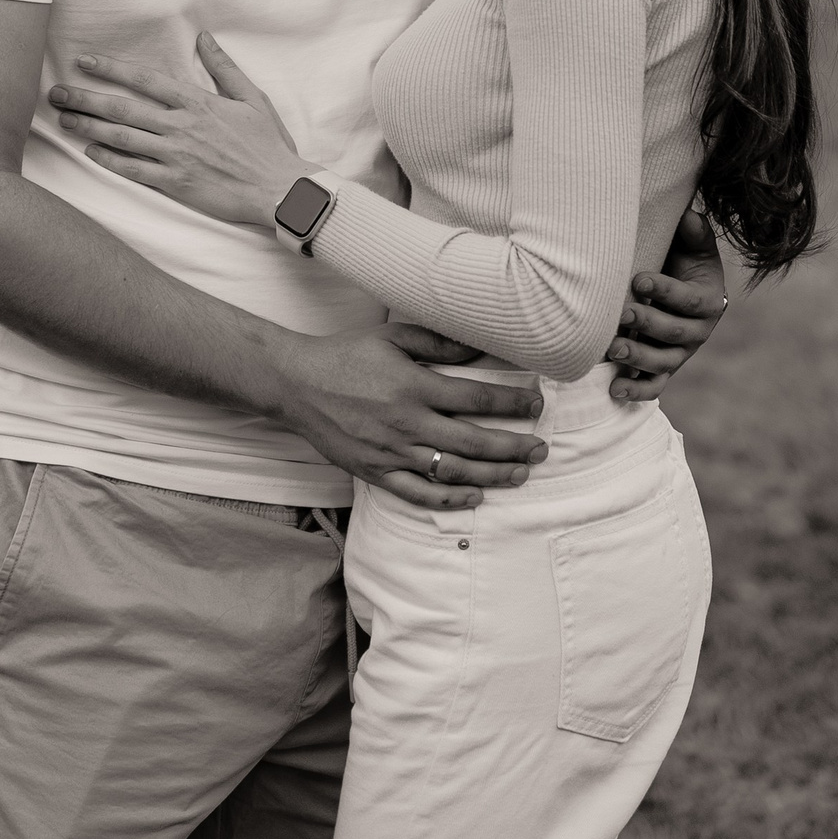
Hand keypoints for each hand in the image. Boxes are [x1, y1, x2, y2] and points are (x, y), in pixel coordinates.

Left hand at [49, 34, 303, 232]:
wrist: (279, 189)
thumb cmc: (267, 145)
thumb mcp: (252, 98)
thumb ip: (224, 68)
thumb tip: (205, 38)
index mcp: (197, 102)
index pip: (144, 79)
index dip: (111, 68)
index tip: (84, 62)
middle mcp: (181, 126)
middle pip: (123, 107)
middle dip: (86, 98)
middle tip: (56, 93)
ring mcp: (176, 155)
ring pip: (122, 137)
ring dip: (89, 127)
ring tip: (64, 119)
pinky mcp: (175, 183)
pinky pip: (134, 170)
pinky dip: (110, 160)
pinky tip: (91, 151)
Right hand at [258, 316, 545, 511]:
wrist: (296, 383)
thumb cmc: (346, 354)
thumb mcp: (392, 337)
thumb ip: (438, 343)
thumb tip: (480, 349)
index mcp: (414, 386)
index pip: (476, 398)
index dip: (512, 403)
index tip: (536, 403)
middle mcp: (407, 424)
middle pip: (474, 442)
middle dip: (514, 447)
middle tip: (541, 449)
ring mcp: (391, 453)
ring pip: (453, 472)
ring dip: (492, 475)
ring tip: (520, 473)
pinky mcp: (375, 472)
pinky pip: (419, 494)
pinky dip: (450, 500)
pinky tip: (475, 497)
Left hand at [605, 207, 728, 402]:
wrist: (682, 287)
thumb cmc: (684, 261)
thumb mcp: (694, 246)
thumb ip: (695, 233)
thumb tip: (689, 217)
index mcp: (707, 300)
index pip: (687, 299)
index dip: (664, 290)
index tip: (638, 279)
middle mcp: (697, 332)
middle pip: (674, 332)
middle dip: (647, 323)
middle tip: (622, 313)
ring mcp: (680, 353)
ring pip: (663, 361)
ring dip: (638, 358)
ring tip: (613, 349)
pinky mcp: (664, 369)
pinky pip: (654, 385)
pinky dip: (636, 391)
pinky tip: (614, 390)